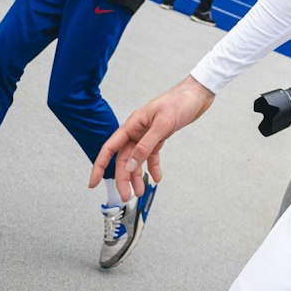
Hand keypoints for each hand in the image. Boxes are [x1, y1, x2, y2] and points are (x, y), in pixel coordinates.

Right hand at [91, 75, 215, 202]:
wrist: (198, 94)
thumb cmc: (180, 101)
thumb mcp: (163, 124)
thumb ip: (146, 146)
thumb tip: (130, 165)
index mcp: (132, 125)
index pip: (109, 148)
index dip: (99, 166)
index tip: (92, 182)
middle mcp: (137, 131)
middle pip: (123, 159)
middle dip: (123, 178)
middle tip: (126, 196)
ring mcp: (147, 135)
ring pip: (136, 160)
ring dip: (137, 176)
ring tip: (140, 192)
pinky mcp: (159, 137)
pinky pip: (151, 156)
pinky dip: (153, 167)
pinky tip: (157, 177)